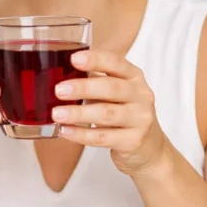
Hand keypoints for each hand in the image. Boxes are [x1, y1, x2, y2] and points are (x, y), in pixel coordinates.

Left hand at [51, 50, 169, 174]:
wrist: (149, 147)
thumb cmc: (124, 113)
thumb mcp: (115, 93)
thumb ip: (95, 82)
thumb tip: (60, 76)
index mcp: (134, 77)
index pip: (116, 63)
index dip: (96, 60)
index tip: (74, 59)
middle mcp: (141, 95)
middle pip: (112, 88)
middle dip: (84, 88)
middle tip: (59, 90)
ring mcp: (140, 119)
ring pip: (107, 114)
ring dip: (79, 114)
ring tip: (57, 113)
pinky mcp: (133, 141)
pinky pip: (103, 137)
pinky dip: (82, 135)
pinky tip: (66, 131)